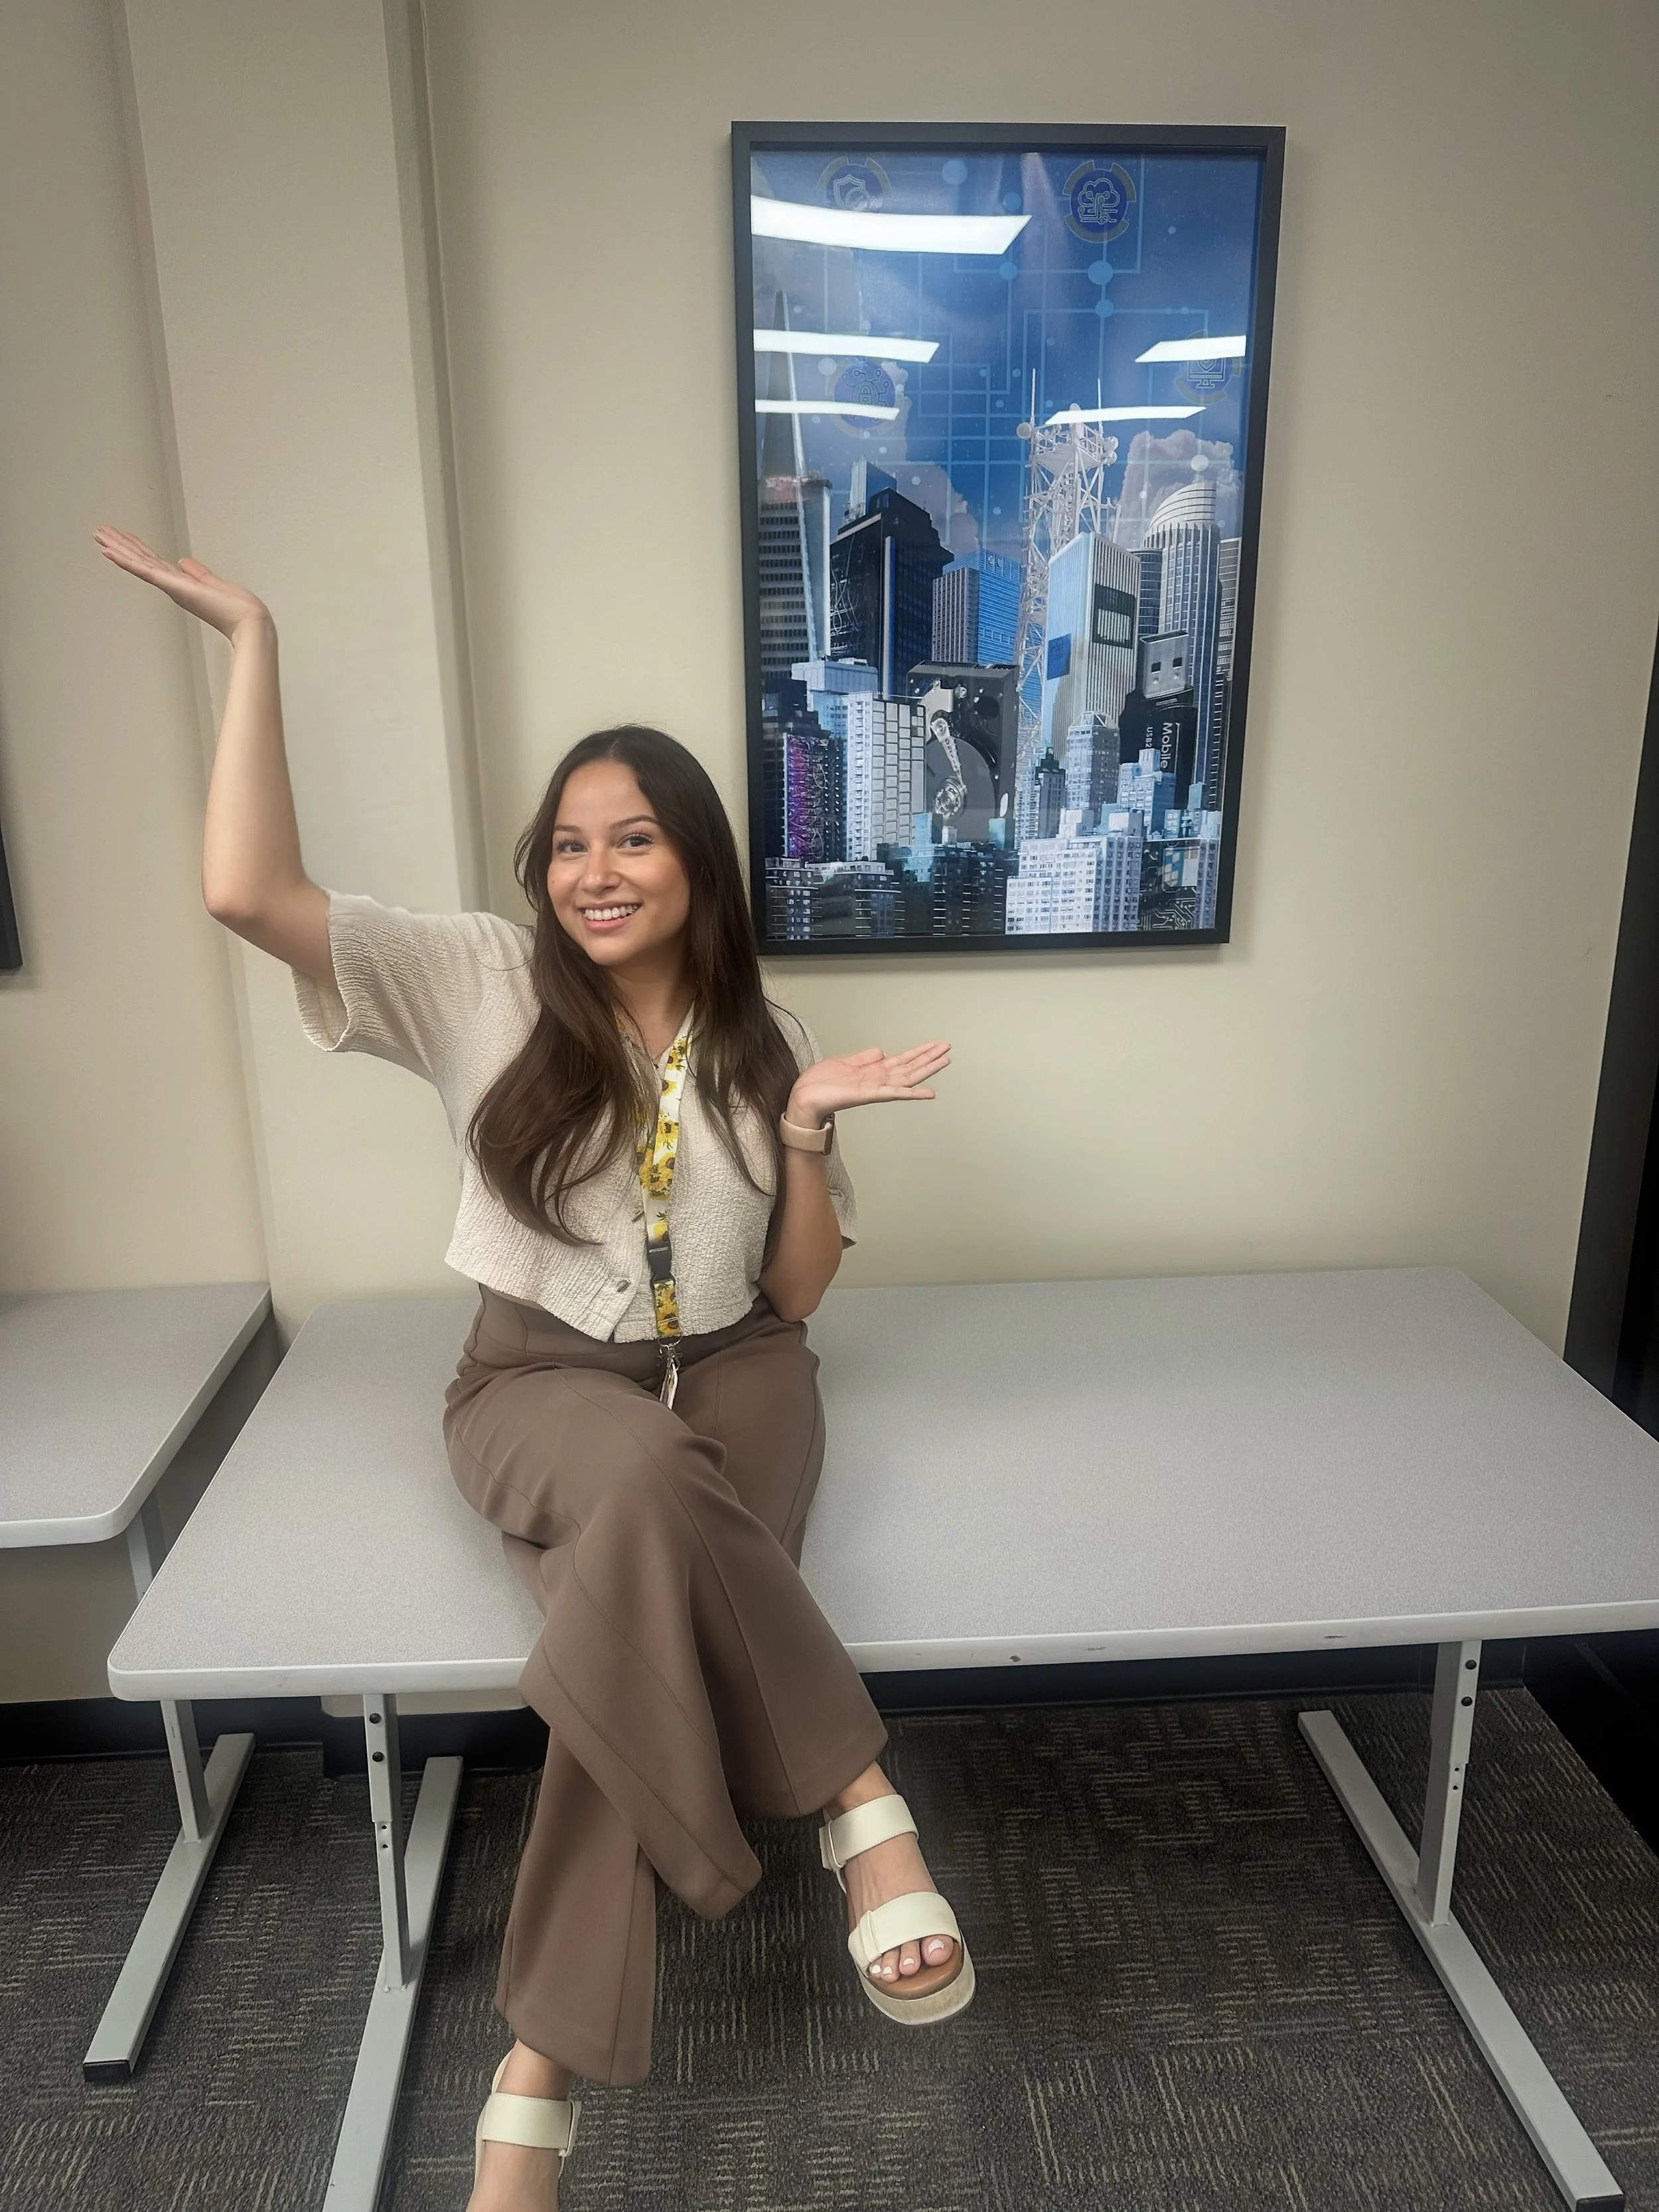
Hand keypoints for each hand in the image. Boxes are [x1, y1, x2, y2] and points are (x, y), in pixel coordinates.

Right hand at [93, 526, 269, 640]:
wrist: (248, 621)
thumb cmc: (237, 608)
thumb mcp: (214, 583)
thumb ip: (198, 573)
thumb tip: (184, 562)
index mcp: (182, 583)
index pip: (154, 561)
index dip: (137, 548)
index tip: (123, 537)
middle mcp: (172, 585)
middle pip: (140, 560)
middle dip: (120, 545)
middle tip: (100, 532)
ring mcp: (171, 586)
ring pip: (138, 563)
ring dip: (118, 548)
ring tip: (99, 535)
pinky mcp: (173, 586)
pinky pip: (145, 571)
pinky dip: (127, 561)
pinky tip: (110, 552)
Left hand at [787, 1041, 949, 1128]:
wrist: (803, 1097)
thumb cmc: (819, 1085)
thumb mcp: (844, 1063)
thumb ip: (864, 1058)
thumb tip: (881, 1051)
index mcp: (872, 1072)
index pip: (901, 1060)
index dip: (918, 1052)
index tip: (934, 1045)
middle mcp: (877, 1080)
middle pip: (909, 1067)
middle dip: (929, 1058)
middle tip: (948, 1049)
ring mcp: (876, 1088)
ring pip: (908, 1077)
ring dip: (927, 1070)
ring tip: (945, 1061)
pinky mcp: (870, 1094)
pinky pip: (895, 1093)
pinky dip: (912, 1093)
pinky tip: (928, 1092)